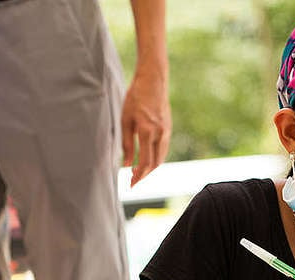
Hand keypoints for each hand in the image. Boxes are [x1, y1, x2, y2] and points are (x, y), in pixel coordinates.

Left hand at [121, 68, 171, 186]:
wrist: (153, 80)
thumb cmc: (136, 97)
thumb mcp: (126, 120)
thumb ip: (127, 144)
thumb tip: (127, 164)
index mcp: (148, 131)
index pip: (145, 162)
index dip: (138, 176)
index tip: (131, 184)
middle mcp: (160, 134)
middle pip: (155, 163)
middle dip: (145, 175)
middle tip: (133, 181)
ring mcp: (167, 131)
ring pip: (161, 157)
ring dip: (151, 168)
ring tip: (139, 173)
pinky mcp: (168, 128)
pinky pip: (163, 149)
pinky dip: (156, 158)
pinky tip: (147, 159)